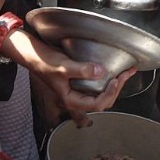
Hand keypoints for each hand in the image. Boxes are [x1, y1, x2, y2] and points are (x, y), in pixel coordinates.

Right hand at [2, 29, 129, 120]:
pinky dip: (108, 78)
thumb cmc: (44, 62)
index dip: (109, 94)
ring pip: (101, 93)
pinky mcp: (79, 81)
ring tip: (126, 72)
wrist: (34, 54)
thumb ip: (82, 70)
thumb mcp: (63, 66)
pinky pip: (97, 85)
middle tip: (125, 74)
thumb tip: (100, 72)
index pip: (96, 104)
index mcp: (71, 99)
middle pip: (102, 101)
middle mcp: (75, 97)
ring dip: (115, 84)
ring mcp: (77, 90)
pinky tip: (114, 71)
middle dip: (116, 89)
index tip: (116, 80)